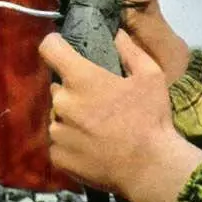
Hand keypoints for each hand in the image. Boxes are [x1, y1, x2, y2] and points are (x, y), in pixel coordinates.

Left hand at [40, 30, 201, 201]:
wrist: (149, 167)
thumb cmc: (150, 117)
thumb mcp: (151, 75)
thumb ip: (130, 51)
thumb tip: (116, 34)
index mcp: (82, 79)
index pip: (50, 49)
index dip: (55, 43)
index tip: (63, 45)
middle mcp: (62, 103)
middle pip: (58, 86)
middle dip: (74, 88)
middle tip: (99, 97)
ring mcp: (57, 132)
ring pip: (58, 114)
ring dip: (72, 115)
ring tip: (98, 125)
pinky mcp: (58, 156)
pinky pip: (59, 140)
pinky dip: (72, 139)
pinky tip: (94, 144)